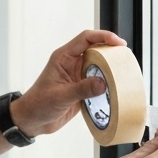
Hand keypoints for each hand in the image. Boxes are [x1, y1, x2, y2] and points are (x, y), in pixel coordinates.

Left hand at [8, 29, 125, 138]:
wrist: (32, 121)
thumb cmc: (38, 104)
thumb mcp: (61, 96)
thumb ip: (82, 89)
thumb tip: (102, 83)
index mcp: (63, 58)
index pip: (86, 38)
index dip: (103, 36)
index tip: (118, 43)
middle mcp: (72, 64)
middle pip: (96, 50)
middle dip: (111, 52)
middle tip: (125, 60)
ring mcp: (77, 76)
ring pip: (99, 66)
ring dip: (110, 69)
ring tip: (124, 74)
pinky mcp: (82, 89)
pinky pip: (98, 82)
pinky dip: (107, 84)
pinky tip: (115, 90)